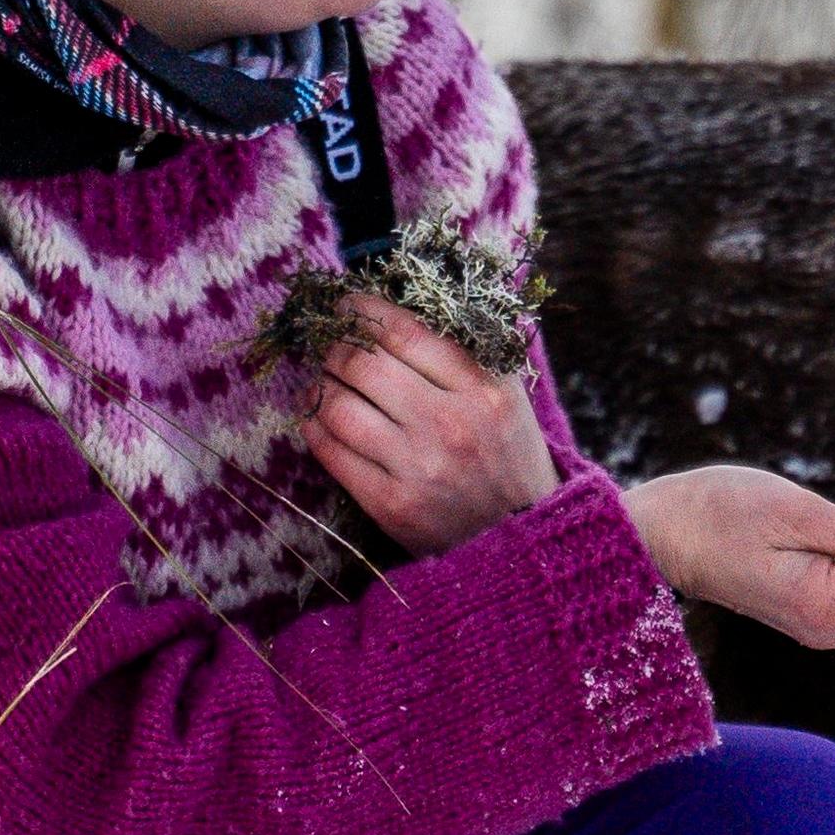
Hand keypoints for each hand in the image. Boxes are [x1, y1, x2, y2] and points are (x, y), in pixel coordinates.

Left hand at [305, 296, 562, 555]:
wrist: (520, 534)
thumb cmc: (507, 451)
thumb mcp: (507, 391)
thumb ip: (467, 345)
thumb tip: (404, 300)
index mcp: (482, 388)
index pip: (405, 332)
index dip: (365, 311)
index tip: (348, 304)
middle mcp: (449, 424)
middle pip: (364, 365)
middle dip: (335, 345)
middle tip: (329, 341)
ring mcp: (418, 467)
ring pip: (339, 407)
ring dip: (318, 384)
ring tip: (320, 378)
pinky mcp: (392, 505)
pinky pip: (332, 453)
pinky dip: (314, 426)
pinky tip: (317, 416)